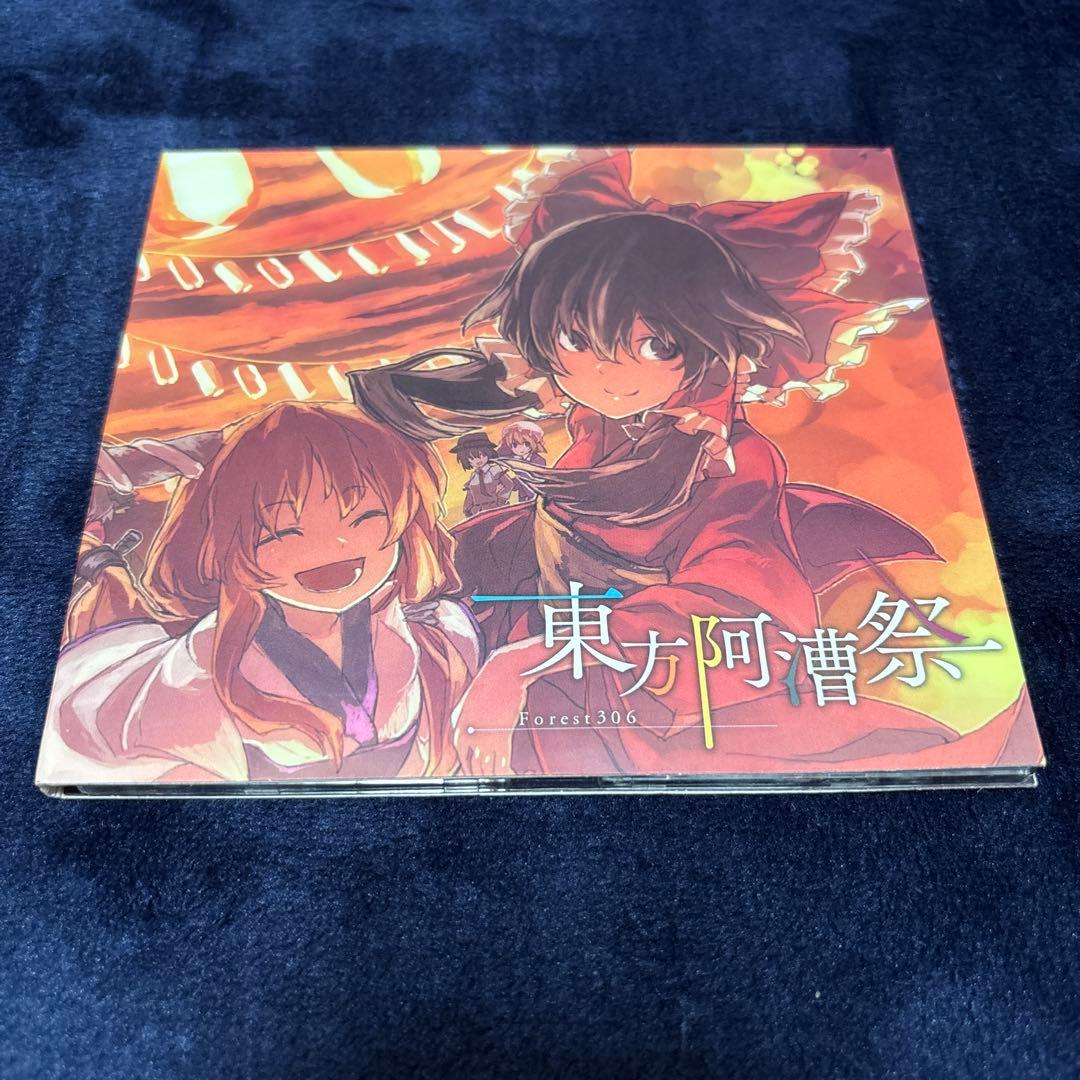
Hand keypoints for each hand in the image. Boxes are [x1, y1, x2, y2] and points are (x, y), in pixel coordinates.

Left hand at [451, 649, 525, 775]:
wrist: (505, 671)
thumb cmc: (492, 683)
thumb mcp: (472, 703)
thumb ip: (470, 722)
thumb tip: (475, 740)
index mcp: (457, 724)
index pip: (460, 755)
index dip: (468, 767)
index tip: (474, 773)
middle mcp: (467, 733)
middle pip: (472, 765)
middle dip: (481, 775)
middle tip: (488, 779)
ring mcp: (483, 737)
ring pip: (486, 767)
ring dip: (493, 775)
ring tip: (499, 778)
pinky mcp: (501, 737)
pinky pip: (502, 762)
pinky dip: (506, 770)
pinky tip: (511, 772)